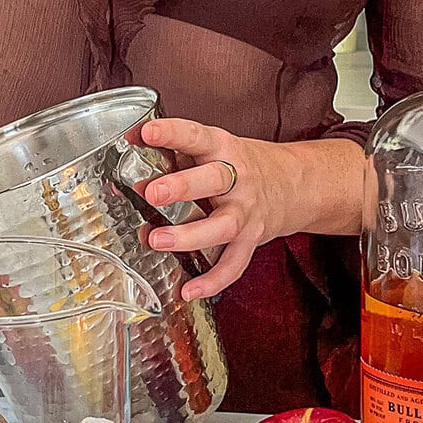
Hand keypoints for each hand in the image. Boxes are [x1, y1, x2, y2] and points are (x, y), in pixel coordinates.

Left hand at [138, 118, 291, 301]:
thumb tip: (131, 155)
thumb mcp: (212, 148)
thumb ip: (174, 153)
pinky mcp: (251, 239)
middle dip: (182, 187)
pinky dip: (212, 280)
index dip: (171, 133)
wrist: (292, 184)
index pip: (196, 136)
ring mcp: (246, 211)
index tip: (147, 133)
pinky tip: (188, 290)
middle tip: (152, 193)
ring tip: (157, 240)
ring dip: (189, 235)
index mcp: (223, 149)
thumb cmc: (240, 165)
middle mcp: (238, 179)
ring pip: (222, 225)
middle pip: (214, 180)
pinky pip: (234, 263)